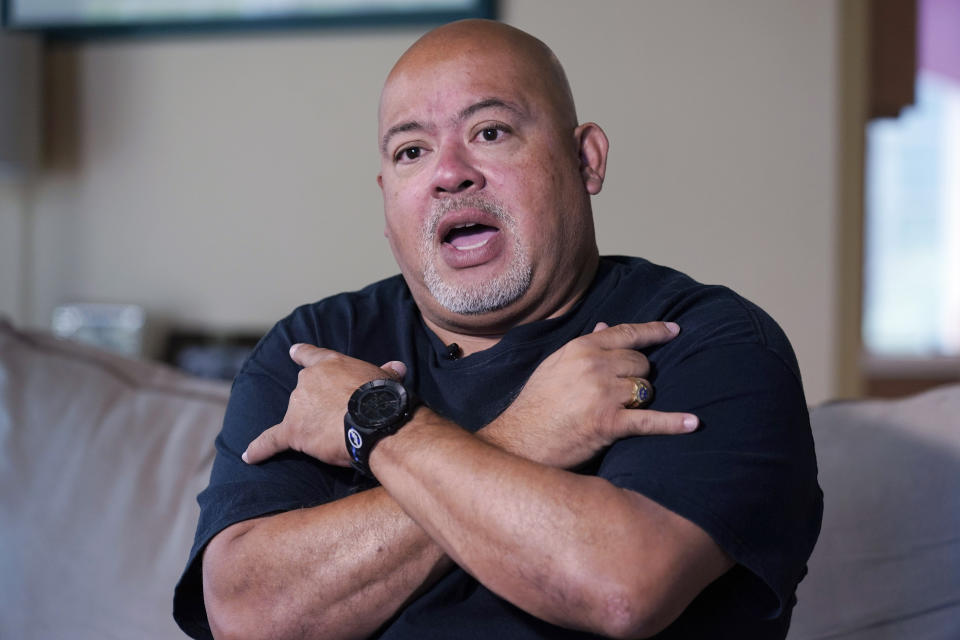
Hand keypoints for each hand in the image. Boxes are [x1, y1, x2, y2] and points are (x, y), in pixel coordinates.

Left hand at [242, 344, 405, 466]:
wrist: (374, 421)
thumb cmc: (382, 397)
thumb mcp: (385, 378)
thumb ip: (385, 372)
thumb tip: (397, 367)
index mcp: (330, 363)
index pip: (310, 355)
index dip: (301, 354)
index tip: (293, 352)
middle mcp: (308, 380)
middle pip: (305, 392)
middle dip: (318, 404)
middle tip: (339, 417)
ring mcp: (297, 405)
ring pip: (296, 415)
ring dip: (308, 424)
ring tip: (331, 437)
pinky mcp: (292, 431)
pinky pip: (271, 441)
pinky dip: (260, 450)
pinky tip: (249, 458)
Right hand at [482, 322, 697, 468]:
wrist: (520, 440)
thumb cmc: (537, 404)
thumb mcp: (555, 365)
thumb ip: (583, 347)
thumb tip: (605, 328)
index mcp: (581, 348)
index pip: (627, 333)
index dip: (655, 331)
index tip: (675, 330)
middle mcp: (594, 366)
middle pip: (642, 363)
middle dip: (638, 377)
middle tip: (620, 393)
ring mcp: (603, 394)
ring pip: (646, 389)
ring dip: (640, 400)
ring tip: (619, 411)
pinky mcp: (609, 423)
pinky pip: (650, 420)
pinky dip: (673, 423)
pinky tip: (693, 424)